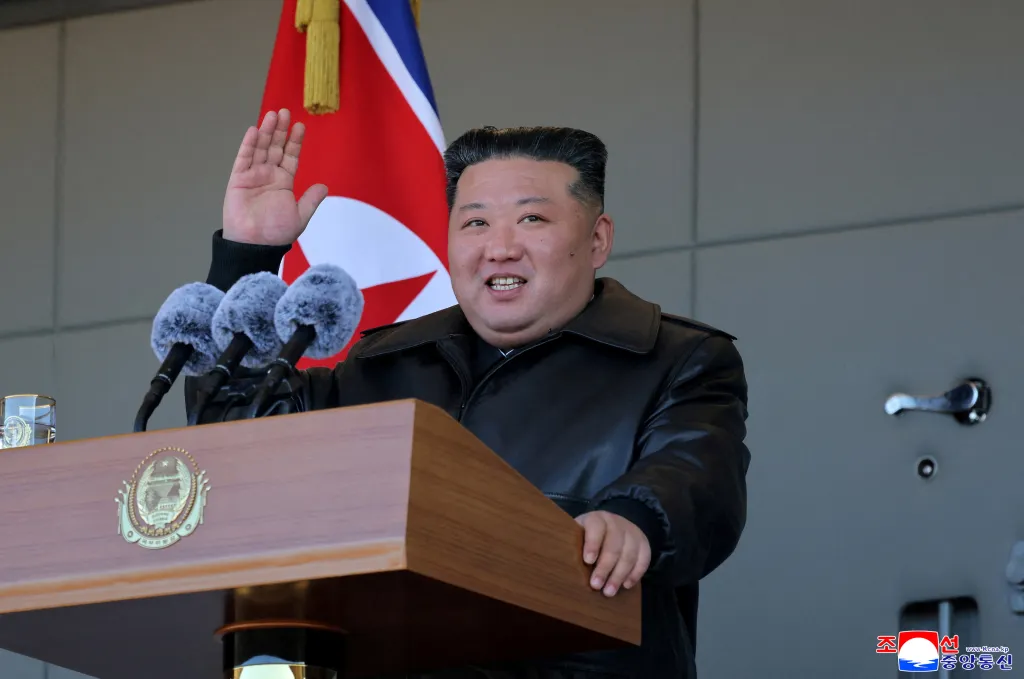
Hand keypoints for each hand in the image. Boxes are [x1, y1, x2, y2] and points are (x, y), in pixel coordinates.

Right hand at [222, 108, 328, 245]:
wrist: (255, 244)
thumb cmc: (276, 232)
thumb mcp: (300, 216)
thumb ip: (310, 200)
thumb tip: (324, 187)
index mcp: (283, 183)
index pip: (290, 157)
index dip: (294, 142)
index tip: (300, 126)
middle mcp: (268, 176)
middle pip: (275, 147)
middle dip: (280, 130)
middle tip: (285, 111)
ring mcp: (253, 176)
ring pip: (260, 149)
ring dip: (266, 132)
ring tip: (272, 115)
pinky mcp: (238, 179)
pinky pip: (244, 158)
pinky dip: (248, 145)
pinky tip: (254, 130)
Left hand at [575, 510, 650, 596]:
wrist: (614, 525)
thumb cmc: (588, 536)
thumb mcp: (578, 534)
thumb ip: (574, 545)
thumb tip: (563, 565)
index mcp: (596, 519)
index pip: (596, 527)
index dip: (592, 543)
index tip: (587, 560)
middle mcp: (616, 523)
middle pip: (614, 545)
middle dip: (605, 567)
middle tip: (596, 585)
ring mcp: (632, 533)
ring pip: (629, 554)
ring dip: (619, 575)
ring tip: (609, 592)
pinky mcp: (644, 544)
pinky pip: (643, 559)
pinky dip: (635, 574)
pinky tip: (626, 585)